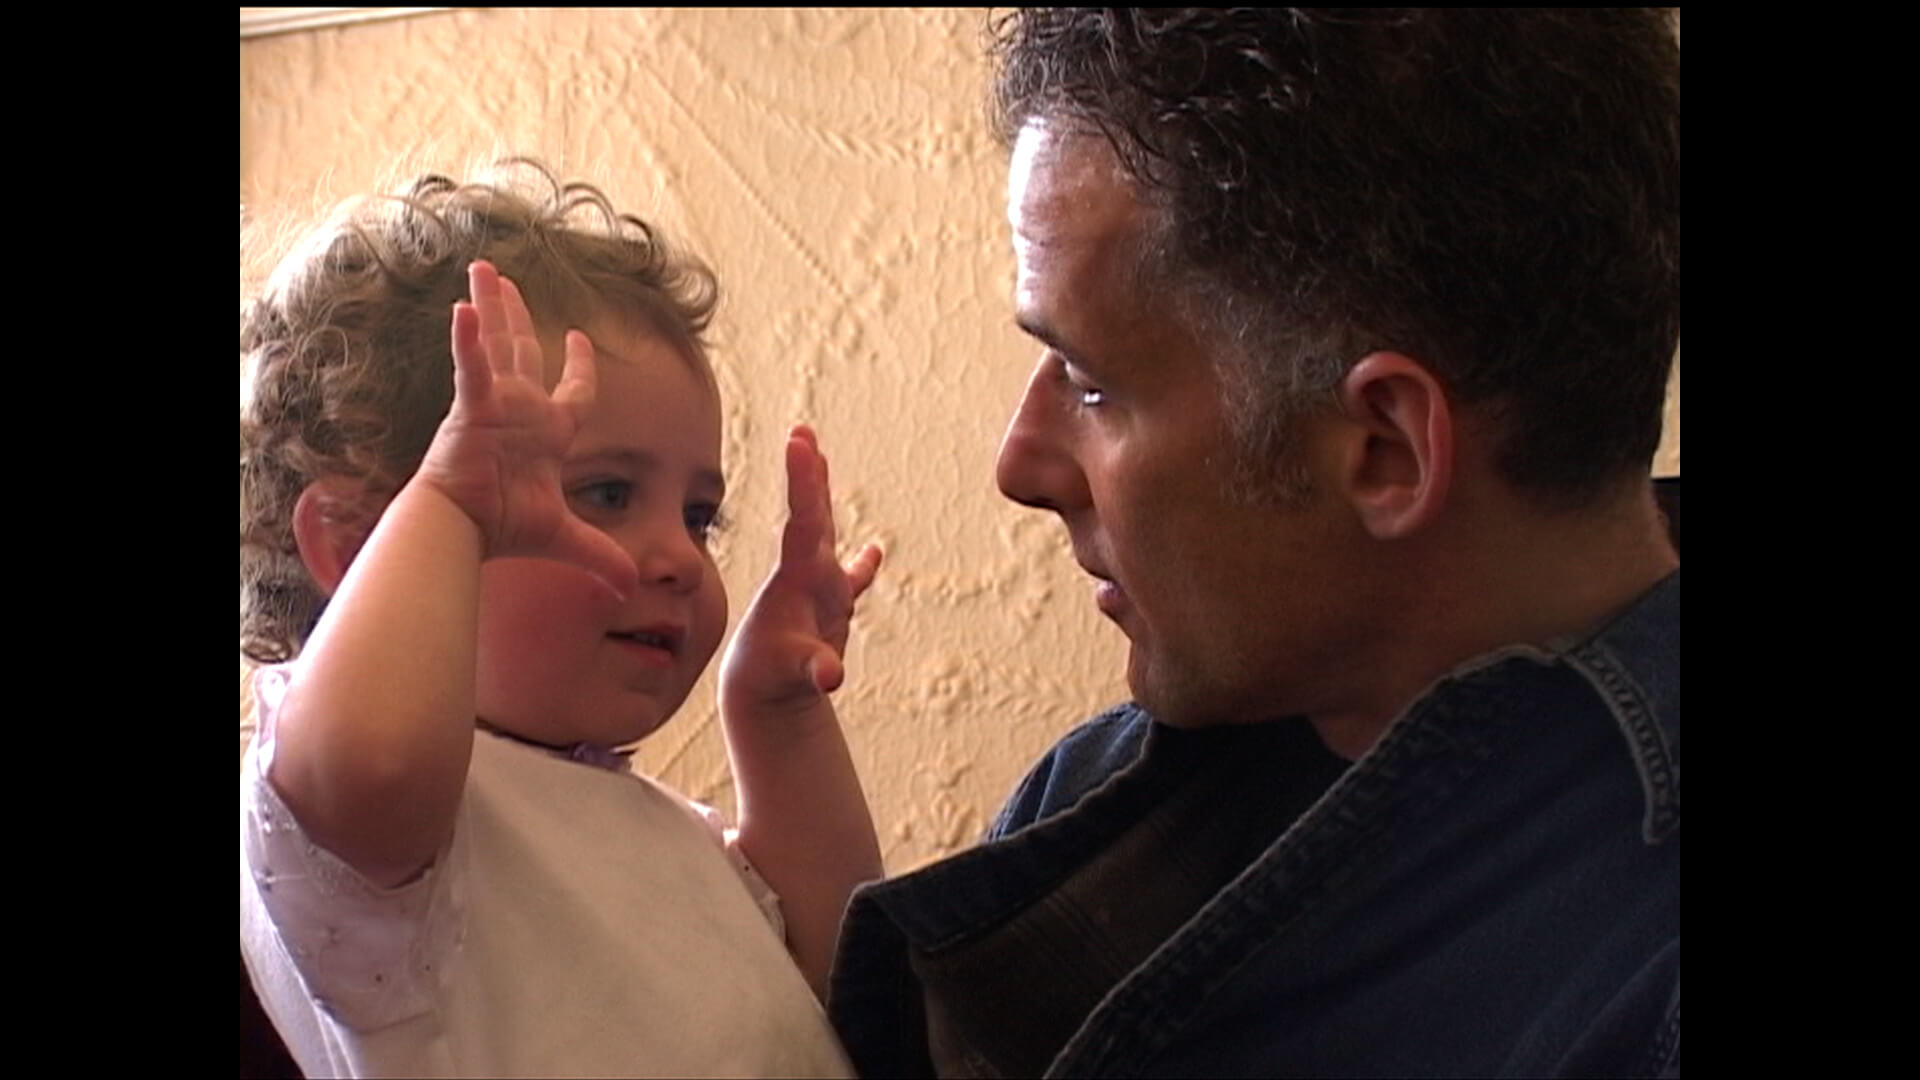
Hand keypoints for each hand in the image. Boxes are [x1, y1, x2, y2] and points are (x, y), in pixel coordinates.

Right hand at [414, 261, 638, 595]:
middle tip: (504, 279)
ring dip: (489, 306)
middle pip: (522, 350)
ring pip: (494, 344)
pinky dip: (467, 341)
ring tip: (482, 268)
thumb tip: (631, 584)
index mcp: (545, 432)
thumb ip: (600, 554)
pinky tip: (462, 309)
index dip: (579, 365)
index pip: (572, 391)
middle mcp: (519, 410)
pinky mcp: (469, 409)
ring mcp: (493, 405)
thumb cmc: (502, 528)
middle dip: (514, 315)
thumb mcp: (564, 537)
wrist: (462, 532)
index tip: (581, 337)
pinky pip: (471, 368)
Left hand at [722, 426, 882, 715]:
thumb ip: (815, 668)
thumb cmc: (772, 678)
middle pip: (809, 516)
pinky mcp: (830, 611)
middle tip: (802, 431)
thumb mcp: (795, 673)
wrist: (759, 693)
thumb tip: (831, 676)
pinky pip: (851, 581)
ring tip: (820, 460)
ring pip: (822, 535)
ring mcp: (817, 590)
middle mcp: (804, 574)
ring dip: (822, 499)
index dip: (803, 480)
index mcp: (796, 577)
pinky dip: (862, 568)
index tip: (798, 441)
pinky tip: (874, 551)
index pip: (802, 519)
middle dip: (808, 475)